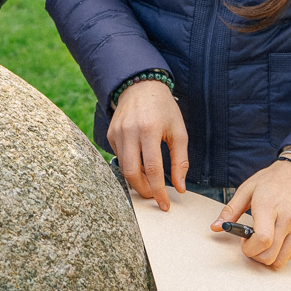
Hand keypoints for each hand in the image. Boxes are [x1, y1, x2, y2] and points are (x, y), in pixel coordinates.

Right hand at [108, 78, 187, 210]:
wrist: (141, 86)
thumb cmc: (164, 109)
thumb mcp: (179, 132)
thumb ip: (180, 161)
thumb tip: (180, 187)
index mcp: (149, 129)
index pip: (153, 169)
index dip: (159, 190)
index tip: (165, 204)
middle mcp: (130, 131)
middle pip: (132, 172)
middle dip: (143, 190)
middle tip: (155, 196)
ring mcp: (117, 133)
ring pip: (123, 167)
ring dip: (137, 179)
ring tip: (150, 180)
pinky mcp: (110, 134)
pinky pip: (119, 158)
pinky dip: (130, 167)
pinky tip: (141, 165)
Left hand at [214, 160, 290, 269]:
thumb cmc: (272, 181)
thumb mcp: (247, 189)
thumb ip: (230, 210)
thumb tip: (215, 227)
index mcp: (268, 207)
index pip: (262, 240)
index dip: (249, 248)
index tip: (244, 242)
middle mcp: (287, 219)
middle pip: (270, 255)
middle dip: (255, 255)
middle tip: (252, 243)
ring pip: (280, 260)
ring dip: (268, 257)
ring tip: (264, 242)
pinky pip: (290, 256)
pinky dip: (280, 253)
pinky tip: (275, 239)